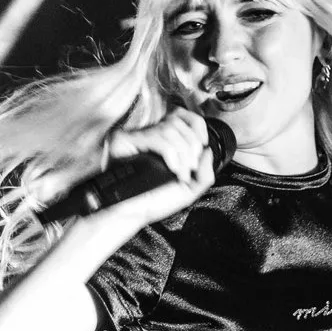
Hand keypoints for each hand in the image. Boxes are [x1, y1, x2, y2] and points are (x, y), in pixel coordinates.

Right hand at [101, 107, 218, 222]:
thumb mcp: (188, 190)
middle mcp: (148, 134)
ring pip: (169, 129)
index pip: (182, 115)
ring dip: (183, 153)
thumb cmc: (154, 202)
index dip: (197, 126)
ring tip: (180, 174)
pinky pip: (155, 137)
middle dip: (191, 147)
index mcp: (162, 141)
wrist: (131, 215)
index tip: (202, 146)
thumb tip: (208, 151)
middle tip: (190, 169)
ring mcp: (135, 136)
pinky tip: (172, 169)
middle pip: (177, 121)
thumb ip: (204, 173)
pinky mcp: (123, 140)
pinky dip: (170, 153)